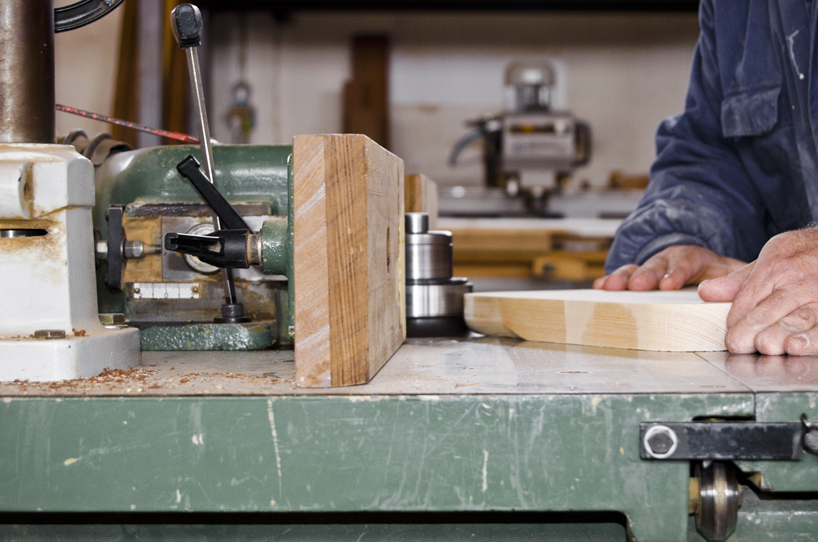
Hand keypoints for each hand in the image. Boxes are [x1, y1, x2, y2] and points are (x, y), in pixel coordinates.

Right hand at [593, 245, 745, 290]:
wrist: (707, 271)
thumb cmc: (720, 279)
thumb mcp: (733, 277)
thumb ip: (736, 283)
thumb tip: (739, 294)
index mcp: (695, 258)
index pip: (686, 262)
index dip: (676, 273)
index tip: (668, 285)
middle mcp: (669, 259)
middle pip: (656, 265)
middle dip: (645, 275)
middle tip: (636, 286)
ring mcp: (652, 267)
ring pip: (636, 269)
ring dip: (624, 278)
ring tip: (610, 287)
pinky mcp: (639, 278)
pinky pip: (624, 278)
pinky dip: (612, 282)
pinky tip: (600, 287)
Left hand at [699, 229, 817, 354]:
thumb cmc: (801, 254)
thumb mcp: (770, 258)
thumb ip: (739, 281)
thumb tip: (706, 292)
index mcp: (776, 266)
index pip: (750, 296)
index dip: (737, 317)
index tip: (729, 334)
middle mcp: (799, 280)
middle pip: (771, 308)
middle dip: (752, 328)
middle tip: (738, 344)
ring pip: (799, 318)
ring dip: (780, 334)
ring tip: (765, 346)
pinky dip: (811, 338)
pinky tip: (797, 346)